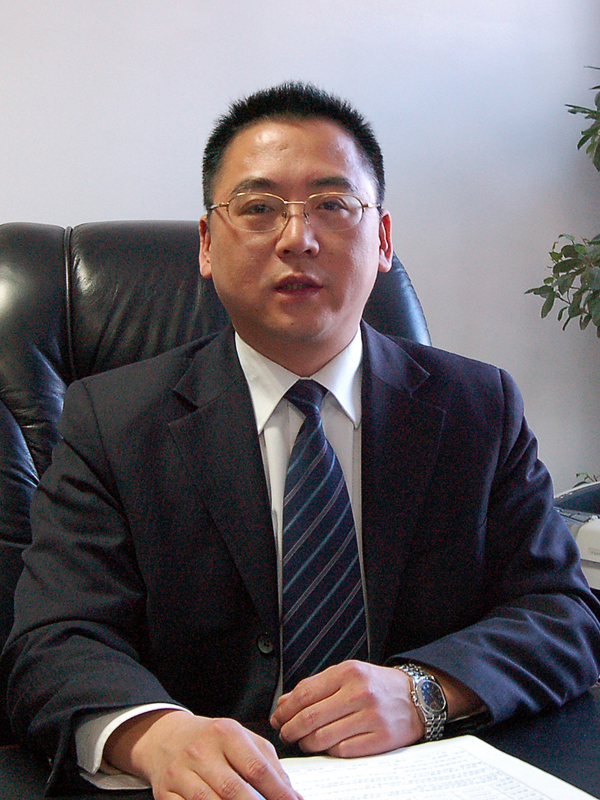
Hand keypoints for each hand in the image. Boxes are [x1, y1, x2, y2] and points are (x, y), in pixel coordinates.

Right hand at [104, 709, 302, 799]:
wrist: (167, 738)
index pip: (256, 768)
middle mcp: (201, 751)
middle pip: (234, 789)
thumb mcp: (241, 739)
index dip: (278, 792)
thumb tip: (293, 794)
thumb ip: (269, 763)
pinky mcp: (166, 792)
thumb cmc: (211, 740)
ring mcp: (181, 772)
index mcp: (225, 733)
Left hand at [270, 660, 423, 757]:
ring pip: (323, 737)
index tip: (278, 718)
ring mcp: (371, 716)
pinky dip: (329, 751)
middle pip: (310, 717)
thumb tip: (285, 703)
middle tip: (285, 734)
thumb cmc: (377, 685)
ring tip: (304, 742)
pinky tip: (327, 747)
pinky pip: (343, 751)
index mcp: (348, 672)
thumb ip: (317, 686)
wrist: (418, 696)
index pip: (305, 693)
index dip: (286, 709)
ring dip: (307, 743)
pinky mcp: (381, 738)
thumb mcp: (348, 674)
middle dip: (291, 729)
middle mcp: (359, 692)